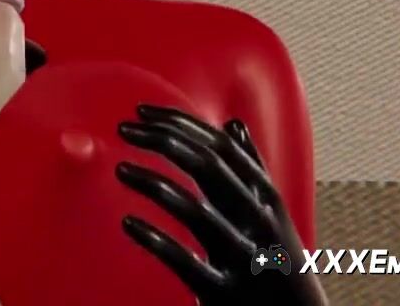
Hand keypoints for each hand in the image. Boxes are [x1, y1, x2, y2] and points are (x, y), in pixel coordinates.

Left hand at [116, 105, 327, 304]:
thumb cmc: (278, 262)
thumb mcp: (271, 211)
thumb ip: (251, 168)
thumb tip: (234, 124)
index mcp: (265, 197)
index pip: (220, 146)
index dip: (180, 124)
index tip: (143, 111)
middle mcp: (257, 221)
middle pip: (208, 167)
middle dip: (163, 141)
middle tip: (124, 128)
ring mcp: (242, 257)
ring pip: (196, 210)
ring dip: (153, 183)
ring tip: (121, 169)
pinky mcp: (223, 293)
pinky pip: (185, 261)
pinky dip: (155, 239)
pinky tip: (128, 222)